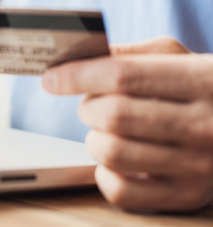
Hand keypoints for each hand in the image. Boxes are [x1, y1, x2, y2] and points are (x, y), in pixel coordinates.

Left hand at [43, 37, 212, 210]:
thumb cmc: (201, 87)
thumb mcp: (178, 57)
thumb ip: (131, 54)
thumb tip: (78, 60)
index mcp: (201, 79)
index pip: (123, 76)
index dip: (78, 75)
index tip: (52, 78)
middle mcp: (203, 124)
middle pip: (113, 115)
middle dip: (87, 106)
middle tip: (92, 104)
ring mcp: (197, 165)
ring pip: (112, 153)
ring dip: (93, 138)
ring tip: (106, 131)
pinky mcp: (186, 195)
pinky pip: (122, 192)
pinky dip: (104, 175)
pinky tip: (114, 161)